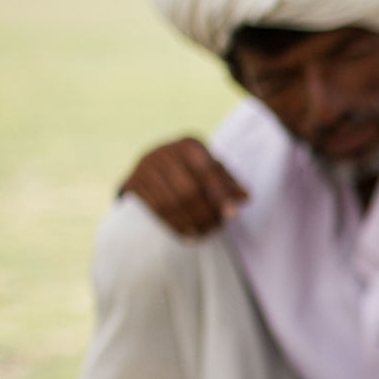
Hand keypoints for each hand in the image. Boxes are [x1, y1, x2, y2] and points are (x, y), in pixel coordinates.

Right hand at [120, 136, 247, 237]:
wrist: (153, 168)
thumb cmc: (192, 170)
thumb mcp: (212, 171)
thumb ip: (229, 183)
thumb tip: (245, 197)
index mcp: (190, 145)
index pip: (208, 171)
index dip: (221, 194)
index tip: (233, 214)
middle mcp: (165, 151)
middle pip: (189, 190)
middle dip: (205, 213)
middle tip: (218, 228)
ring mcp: (146, 166)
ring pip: (171, 202)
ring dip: (190, 221)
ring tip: (205, 233)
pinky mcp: (133, 182)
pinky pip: (156, 208)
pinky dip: (174, 224)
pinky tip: (188, 234)